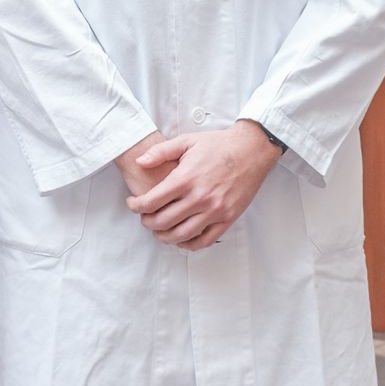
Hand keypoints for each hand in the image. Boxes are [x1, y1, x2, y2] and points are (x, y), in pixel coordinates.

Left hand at [124, 122, 280, 250]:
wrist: (251, 150)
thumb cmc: (219, 145)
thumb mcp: (187, 140)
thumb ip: (161, 152)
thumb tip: (140, 162)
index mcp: (186, 178)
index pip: (152, 201)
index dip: (136, 206)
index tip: (132, 204)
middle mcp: (199, 197)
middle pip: (163, 222)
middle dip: (147, 222)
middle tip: (144, 218)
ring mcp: (215, 210)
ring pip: (181, 235)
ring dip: (164, 236)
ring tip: (159, 230)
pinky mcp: (228, 218)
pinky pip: (204, 241)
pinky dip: (188, 244)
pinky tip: (181, 238)